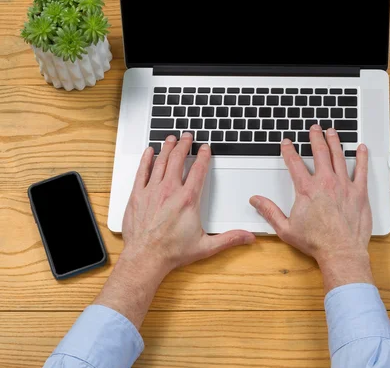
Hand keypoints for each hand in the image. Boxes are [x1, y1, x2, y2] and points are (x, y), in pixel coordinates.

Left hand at [94, 133, 254, 327]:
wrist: (145, 259)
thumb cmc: (172, 252)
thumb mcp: (206, 246)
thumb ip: (229, 239)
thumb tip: (248, 238)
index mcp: (187, 199)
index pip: (198, 170)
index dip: (203, 156)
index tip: (205, 148)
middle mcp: (169, 191)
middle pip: (178, 160)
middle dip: (183, 145)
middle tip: (186, 136)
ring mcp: (152, 192)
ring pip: (160, 162)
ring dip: (167, 148)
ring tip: (170, 139)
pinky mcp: (137, 196)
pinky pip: (141, 172)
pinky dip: (146, 160)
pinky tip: (149, 152)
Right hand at [250, 124, 373, 292]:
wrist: (340, 251)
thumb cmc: (315, 242)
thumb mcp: (285, 228)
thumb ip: (269, 211)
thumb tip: (256, 200)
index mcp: (307, 189)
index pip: (294, 163)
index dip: (289, 150)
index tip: (287, 142)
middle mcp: (325, 182)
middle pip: (319, 152)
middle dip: (315, 137)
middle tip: (314, 128)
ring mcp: (343, 185)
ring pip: (338, 156)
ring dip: (334, 141)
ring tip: (332, 131)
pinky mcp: (359, 192)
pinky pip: (361, 169)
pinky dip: (361, 157)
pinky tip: (361, 148)